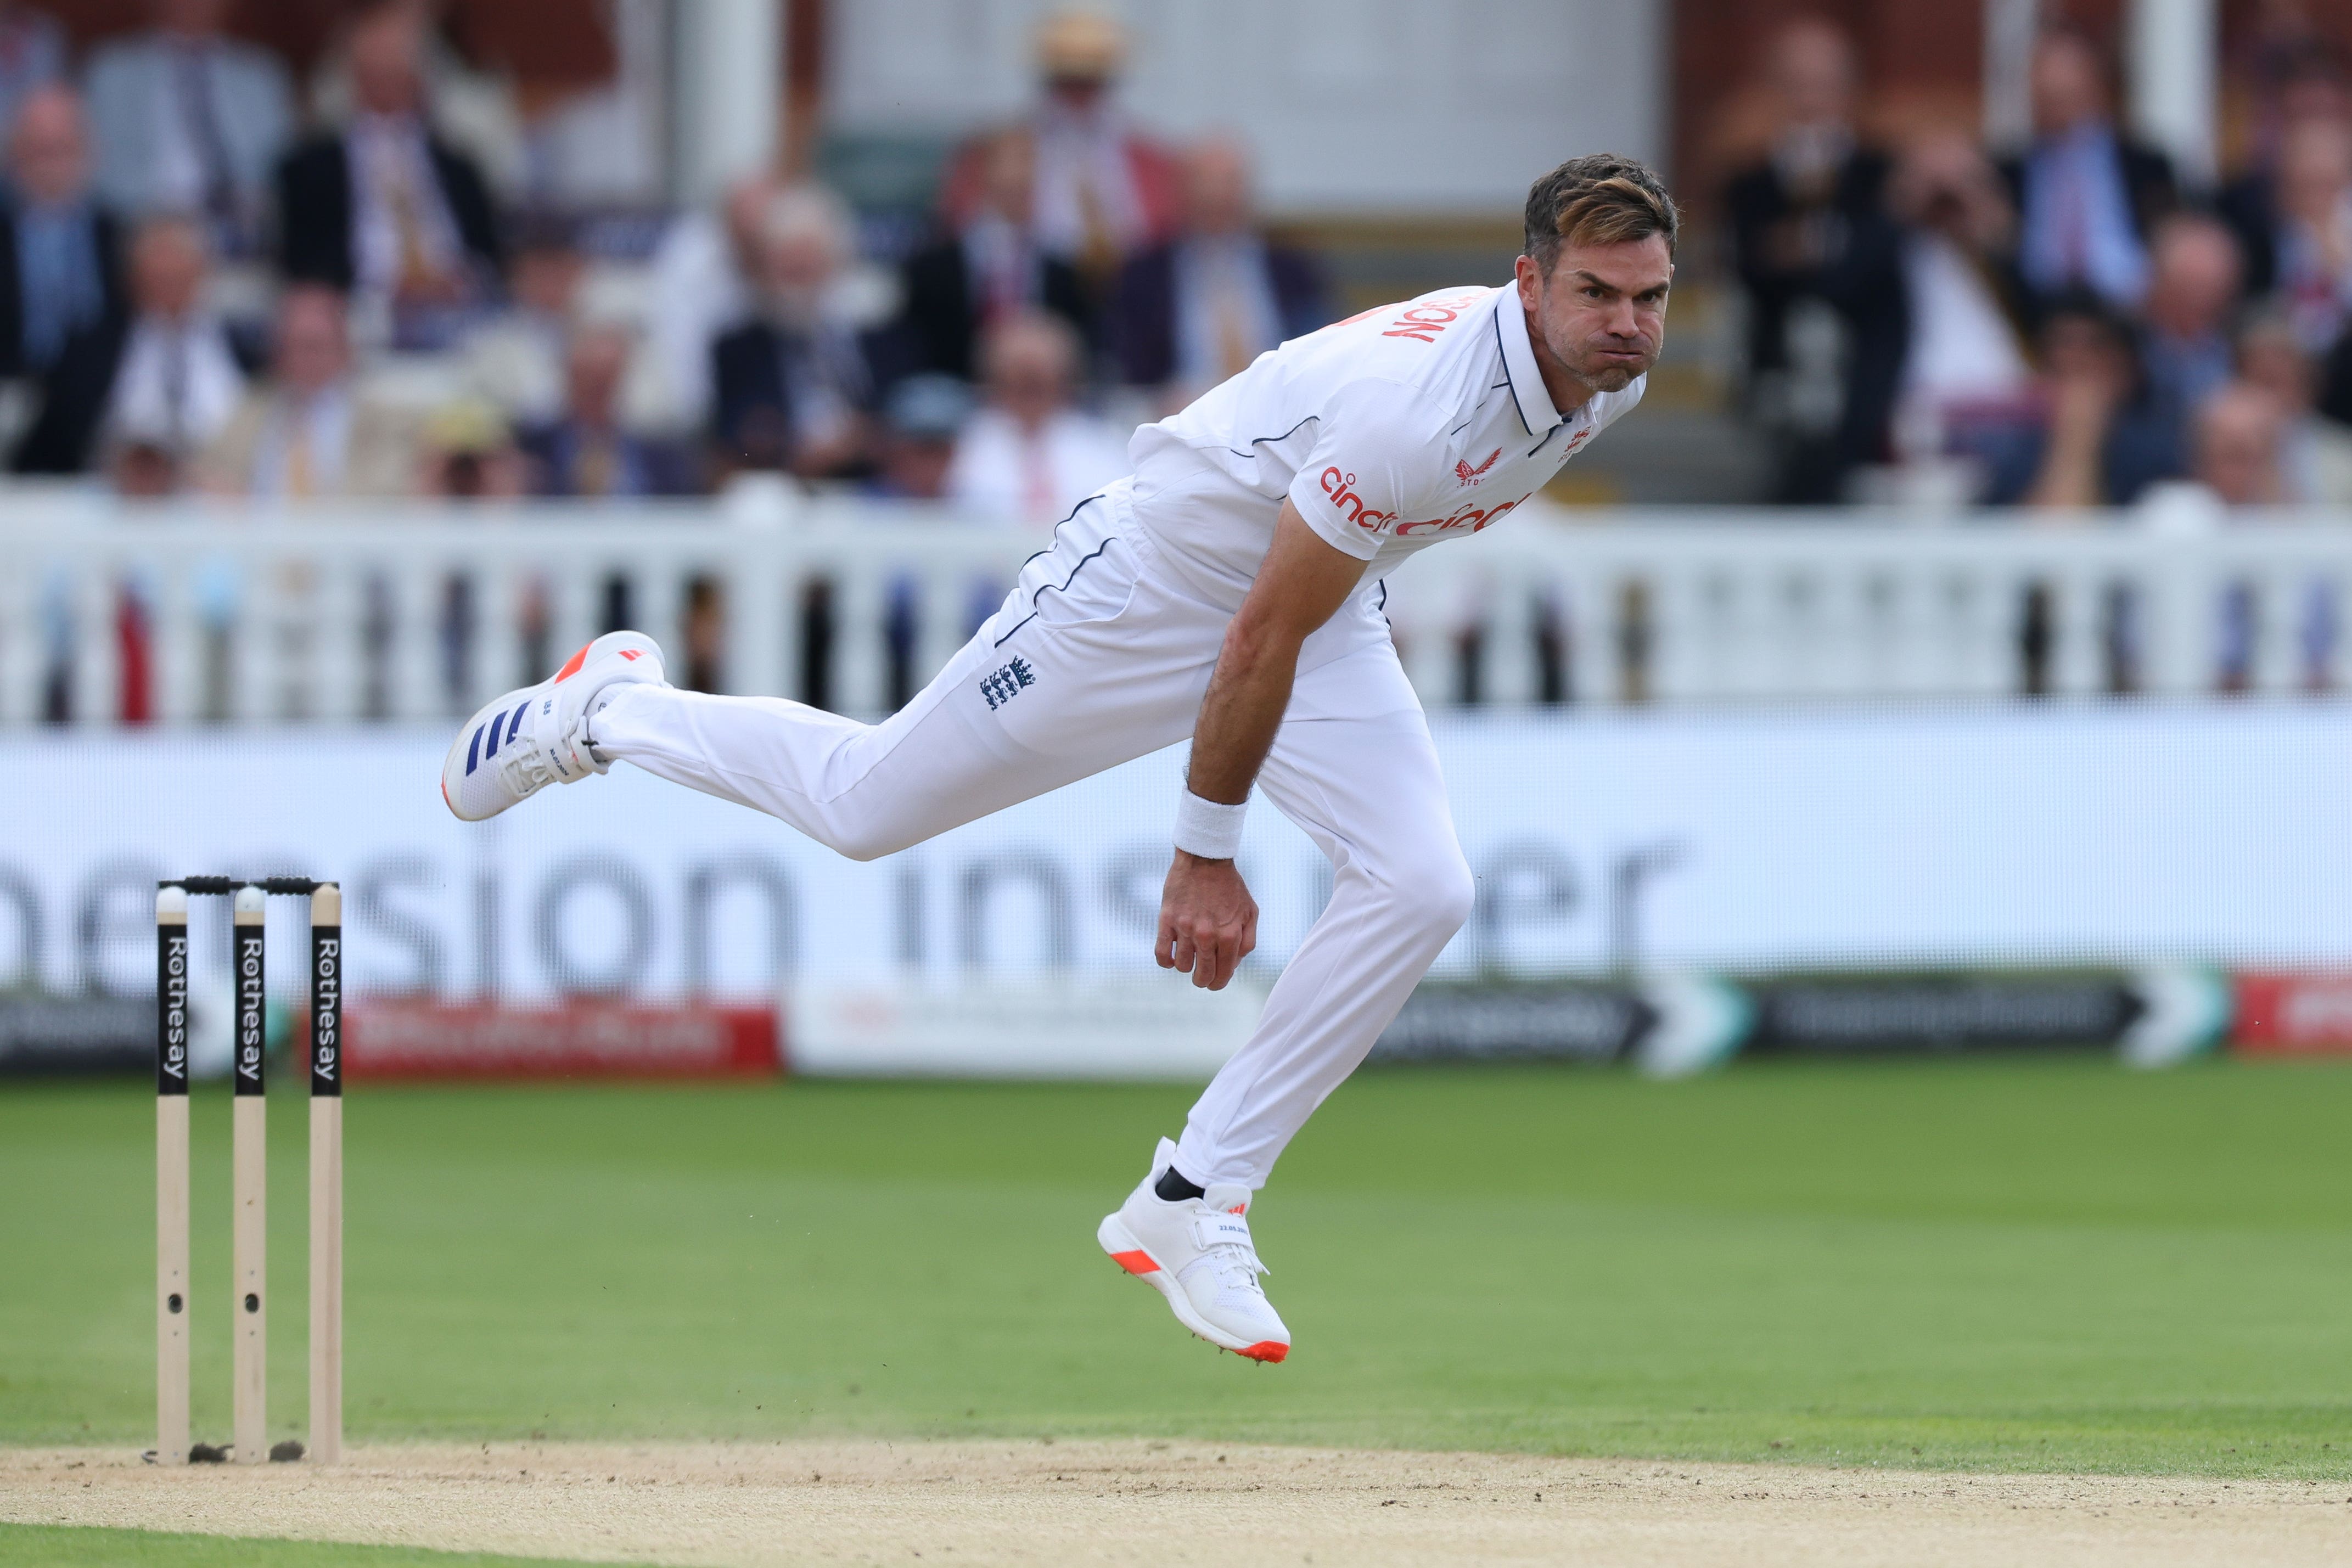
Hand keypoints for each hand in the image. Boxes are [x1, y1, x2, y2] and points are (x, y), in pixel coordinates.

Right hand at [1156, 851, 1257, 990]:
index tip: (1214, 982)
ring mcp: (1185, 928)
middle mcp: (1207, 935)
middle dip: (1203, 980)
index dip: (1218, 983)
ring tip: (1189, 956)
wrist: (1206, 859)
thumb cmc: (1230, 886)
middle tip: (1201, 976)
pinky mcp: (1167, 920)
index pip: (1223, 974)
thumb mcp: (1250, 912)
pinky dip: (1166, 962)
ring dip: (1186, 966)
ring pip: (1182, 966)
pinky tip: (1171, 958)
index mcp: (1230, 935)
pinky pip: (1161, 954)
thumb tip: (1233, 965)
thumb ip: (1247, 941)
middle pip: (1202, 975)